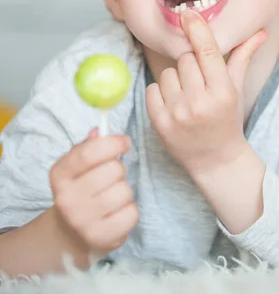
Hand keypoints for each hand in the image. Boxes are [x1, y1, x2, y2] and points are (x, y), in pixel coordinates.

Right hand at [49, 130, 137, 256]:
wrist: (71, 232)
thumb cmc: (81, 189)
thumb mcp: (77, 166)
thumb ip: (89, 146)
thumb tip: (99, 130)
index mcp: (59, 174)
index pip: (89, 153)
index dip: (113, 143)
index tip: (125, 142)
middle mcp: (66, 198)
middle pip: (112, 170)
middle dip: (119, 169)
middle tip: (112, 177)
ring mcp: (81, 221)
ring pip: (124, 191)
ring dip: (124, 191)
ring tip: (112, 196)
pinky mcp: (99, 237)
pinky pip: (131, 213)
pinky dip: (130, 211)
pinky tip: (117, 212)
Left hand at [146, 9, 266, 174]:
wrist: (215, 161)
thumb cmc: (227, 119)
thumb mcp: (237, 89)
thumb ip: (243, 57)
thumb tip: (260, 32)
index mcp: (223, 93)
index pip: (208, 52)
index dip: (198, 30)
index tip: (187, 13)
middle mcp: (200, 103)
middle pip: (185, 60)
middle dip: (191, 65)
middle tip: (199, 82)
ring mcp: (178, 114)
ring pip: (167, 73)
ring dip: (176, 79)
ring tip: (187, 96)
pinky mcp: (159, 123)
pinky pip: (152, 88)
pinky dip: (161, 93)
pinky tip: (174, 105)